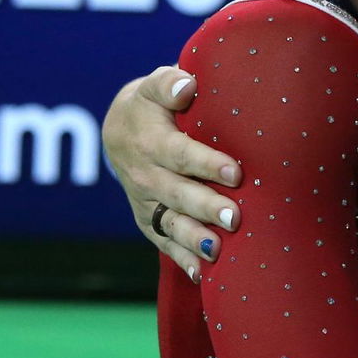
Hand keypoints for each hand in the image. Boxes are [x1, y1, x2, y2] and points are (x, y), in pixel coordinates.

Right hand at [102, 66, 242, 278]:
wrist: (121, 129)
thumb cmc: (153, 102)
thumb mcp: (155, 84)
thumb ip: (169, 83)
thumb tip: (186, 86)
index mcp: (150, 140)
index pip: (180, 153)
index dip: (207, 164)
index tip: (236, 172)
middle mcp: (145, 175)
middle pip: (177, 194)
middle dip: (205, 207)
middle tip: (235, 218)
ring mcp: (145, 201)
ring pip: (169, 223)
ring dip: (194, 238)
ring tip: (218, 251)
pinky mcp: (147, 220)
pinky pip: (163, 242)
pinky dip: (181, 258)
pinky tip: (201, 275)